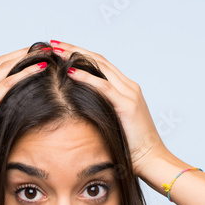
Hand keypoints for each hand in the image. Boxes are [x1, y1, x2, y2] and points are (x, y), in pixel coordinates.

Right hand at [0, 46, 47, 190]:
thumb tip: (10, 124)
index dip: (12, 61)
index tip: (29, 56)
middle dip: (20, 53)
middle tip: (41, 48)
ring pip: (3, 68)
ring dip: (25, 57)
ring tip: (44, 52)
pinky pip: (8, 83)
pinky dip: (25, 72)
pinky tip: (40, 68)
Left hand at [55, 41, 171, 181]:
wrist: (152, 161)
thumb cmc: (131, 149)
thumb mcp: (113, 125)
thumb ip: (100, 113)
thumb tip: (76, 112)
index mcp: (125, 90)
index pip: (100, 64)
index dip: (79, 54)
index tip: (59, 51)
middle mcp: (128, 87)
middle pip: (98, 59)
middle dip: (74, 49)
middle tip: (52, 44)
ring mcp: (129, 94)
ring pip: (100, 66)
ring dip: (76, 56)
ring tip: (57, 51)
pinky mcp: (127, 105)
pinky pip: (104, 87)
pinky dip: (86, 77)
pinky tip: (70, 71)